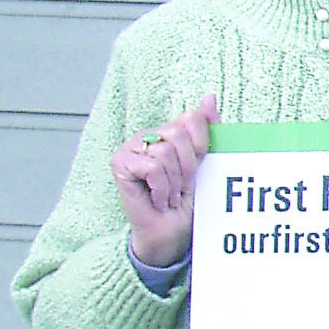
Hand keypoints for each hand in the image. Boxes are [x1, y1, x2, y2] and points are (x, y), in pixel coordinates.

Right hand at [109, 94, 217, 269]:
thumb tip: (209, 98)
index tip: (198, 167)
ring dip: (174, 181)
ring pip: (165, 152)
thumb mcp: (203, 162)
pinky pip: (152, 167)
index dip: (201, 145)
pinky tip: (157, 199)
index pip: (192, 119)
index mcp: (168, 131)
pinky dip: (161, 187)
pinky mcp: (119, 162)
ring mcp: (130, 147)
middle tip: (182, 185)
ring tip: (169, 194)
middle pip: (178, 134)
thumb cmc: (186, 199)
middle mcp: (147, 135)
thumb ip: (206, 130)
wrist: (171, 231)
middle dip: (188, 166)